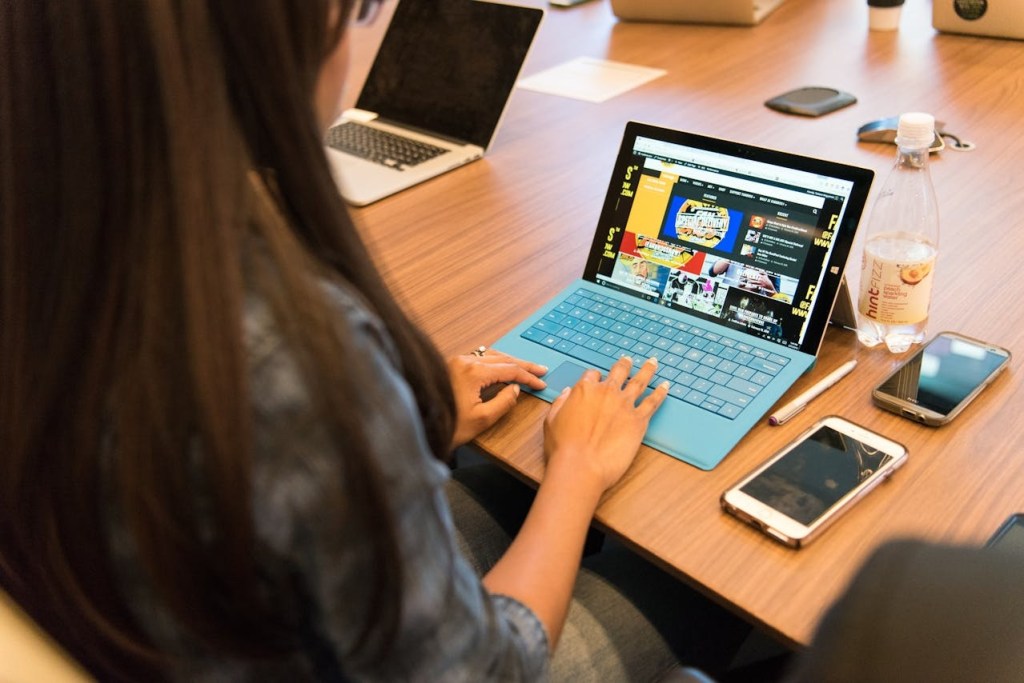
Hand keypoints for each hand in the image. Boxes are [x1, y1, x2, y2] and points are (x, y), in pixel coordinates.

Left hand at [448, 349, 547, 449]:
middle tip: (540, 370)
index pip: (509, 370)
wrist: (420, 426)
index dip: (528, 377)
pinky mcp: (451, 366)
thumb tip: (515, 388)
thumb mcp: (482, 419)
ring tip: (525, 368)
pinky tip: (501, 366)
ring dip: (509, 362)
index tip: (541, 383)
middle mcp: (464, 361)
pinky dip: (495, 362)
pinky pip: (479, 358)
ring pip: (490, 356)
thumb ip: (503, 402)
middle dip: (523, 365)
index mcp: (473, 372)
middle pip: (502, 359)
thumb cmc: (448, 426)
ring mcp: (456, 362)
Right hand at [543, 356, 668, 492]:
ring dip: (647, 370)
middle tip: (628, 360)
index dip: (594, 377)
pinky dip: (661, 393)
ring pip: (640, 381)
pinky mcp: (639, 421)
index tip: (597, 380)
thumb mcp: (551, 420)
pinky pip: (653, 402)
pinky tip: (666, 386)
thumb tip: (568, 393)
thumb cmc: (563, 447)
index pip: (592, 375)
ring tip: (653, 362)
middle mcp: (606, 392)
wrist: (581, 466)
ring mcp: (625, 405)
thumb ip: (561, 403)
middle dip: (624, 364)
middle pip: (619, 371)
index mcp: (584, 390)